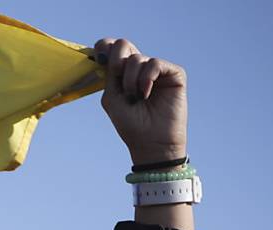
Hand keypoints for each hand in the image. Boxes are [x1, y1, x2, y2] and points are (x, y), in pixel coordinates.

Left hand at [94, 38, 186, 165]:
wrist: (151, 143)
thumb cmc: (131, 124)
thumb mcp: (111, 98)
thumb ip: (108, 74)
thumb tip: (104, 53)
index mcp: (122, 73)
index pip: (111, 48)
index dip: (103, 47)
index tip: (99, 58)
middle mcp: (139, 68)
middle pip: (123, 44)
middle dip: (116, 62)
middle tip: (119, 84)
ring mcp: (157, 70)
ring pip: (137, 58)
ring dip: (131, 81)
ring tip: (136, 98)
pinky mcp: (174, 74)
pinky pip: (155, 64)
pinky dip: (146, 79)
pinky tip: (146, 94)